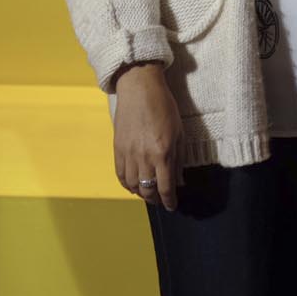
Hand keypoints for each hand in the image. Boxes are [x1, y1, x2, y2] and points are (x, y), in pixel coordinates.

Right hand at [112, 62, 182, 210]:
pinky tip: (133, 185)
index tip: (172, 206)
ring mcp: (128, 154)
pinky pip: (120, 175)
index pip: (166, 186)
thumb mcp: (179, 131)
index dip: (169, 200)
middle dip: (155, 199)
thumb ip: (179, 157)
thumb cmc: (164, 106)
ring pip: (132, 185)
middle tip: (160, 200)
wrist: (139, 89)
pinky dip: (127, 184)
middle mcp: (144, 157)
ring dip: (140, 193)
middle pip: (147, 190)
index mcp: (163, 152)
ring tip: (148, 193)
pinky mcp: (117, 149)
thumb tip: (179, 179)